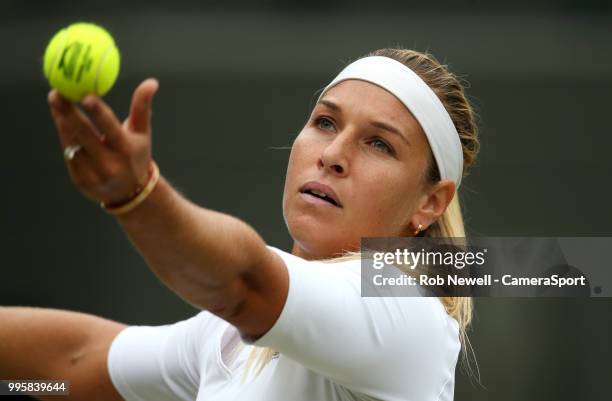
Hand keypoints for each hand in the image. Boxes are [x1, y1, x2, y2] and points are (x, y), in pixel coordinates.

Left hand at [48, 78, 159, 206]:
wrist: (131, 194)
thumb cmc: (136, 155)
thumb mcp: (142, 133)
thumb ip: (142, 107)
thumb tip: (152, 82)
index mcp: (126, 150)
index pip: (110, 128)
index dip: (97, 111)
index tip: (85, 95)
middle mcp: (110, 164)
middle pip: (84, 134)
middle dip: (67, 112)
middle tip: (57, 93)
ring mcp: (94, 174)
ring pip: (72, 143)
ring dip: (62, 122)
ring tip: (56, 103)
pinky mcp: (81, 181)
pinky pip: (68, 154)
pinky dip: (65, 138)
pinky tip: (63, 124)